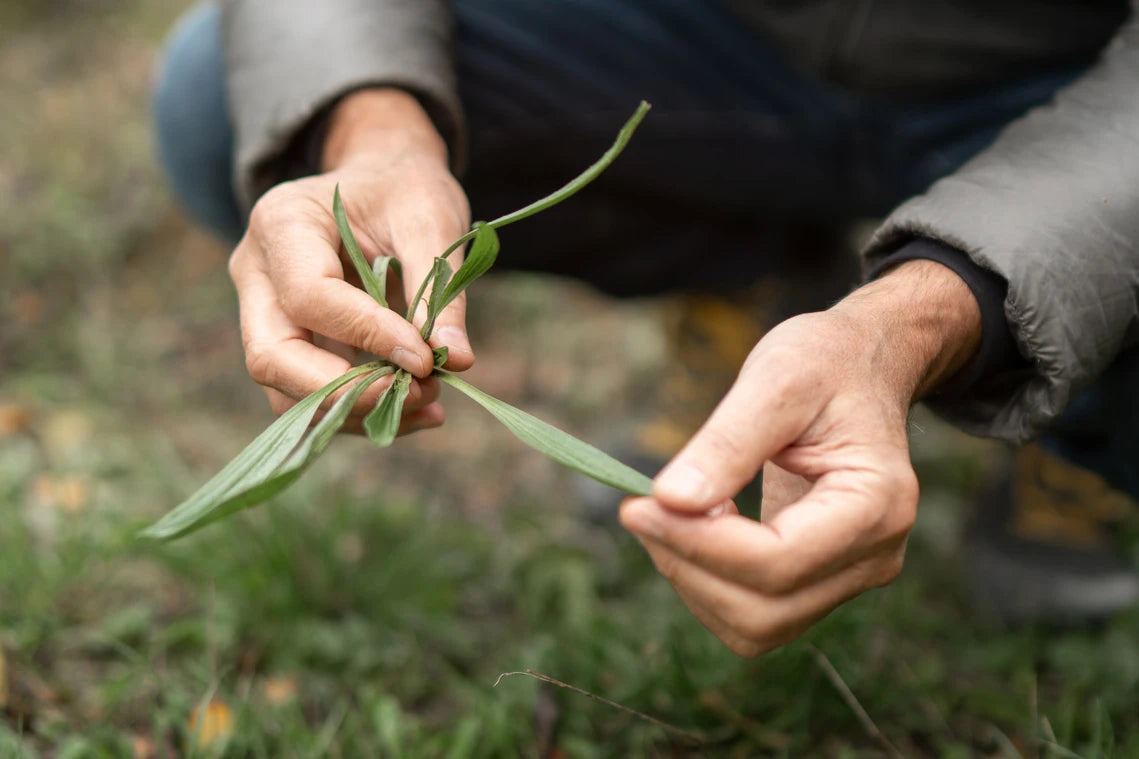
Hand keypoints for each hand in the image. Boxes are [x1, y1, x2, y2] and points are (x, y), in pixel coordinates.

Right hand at [227, 89, 474, 433]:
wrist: (384, 185)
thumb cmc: (403, 190)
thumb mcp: (430, 219)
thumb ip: (439, 288)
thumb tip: (459, 360)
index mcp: (281, 222)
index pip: (309, 298)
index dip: (368, 336)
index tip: (426, 359)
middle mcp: (257, 273)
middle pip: (272, 357)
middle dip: (346, 391)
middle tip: (421, 393)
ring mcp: (265, 314)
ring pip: (286, 391)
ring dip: (358, 411)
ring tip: (430, 403)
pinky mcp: (291, 346)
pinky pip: (313, 396)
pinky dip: (364, 411)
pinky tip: (420, 409)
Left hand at [620, 260, 980, 655]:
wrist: (861, 367)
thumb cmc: (824, 363)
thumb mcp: (776, 380)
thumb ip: (726, 442)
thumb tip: (670, 500)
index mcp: (876, 503)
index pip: (777, 561)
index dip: (697, 543)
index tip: (636, 505)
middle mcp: (876, 555)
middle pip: (765, 610)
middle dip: (689, 566)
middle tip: (643, 506)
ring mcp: (853, 576)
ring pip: (756, 627)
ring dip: (693, 580)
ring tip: (675, 511)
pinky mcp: (823, 582)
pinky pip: (755, 615)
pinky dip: (707, 583)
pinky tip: (698, 525)